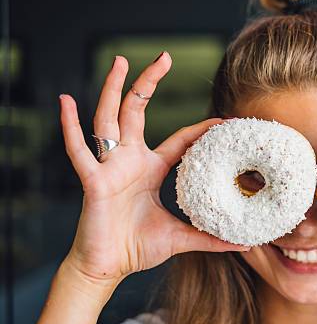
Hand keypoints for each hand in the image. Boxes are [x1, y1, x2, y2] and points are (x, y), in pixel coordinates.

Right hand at [59, 52, 246, 287]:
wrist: (107, 267)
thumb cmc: (137, 248)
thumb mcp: (181, 238)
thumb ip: (210, 238)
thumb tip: (244, 243)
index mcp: (150, 169)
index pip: (180, 139)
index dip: (201, 129)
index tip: (223, 120)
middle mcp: (129, 161)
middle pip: (138, 111)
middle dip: (149, 82)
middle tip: (164, 56)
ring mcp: (110, 167)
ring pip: (110, 119)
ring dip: (113, 89)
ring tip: (119, 60)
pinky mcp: (93, 180)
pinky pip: (78, 150)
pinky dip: (70, 126)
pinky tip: (66, 101)